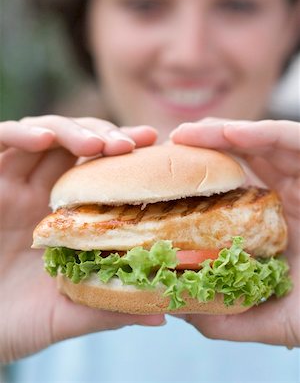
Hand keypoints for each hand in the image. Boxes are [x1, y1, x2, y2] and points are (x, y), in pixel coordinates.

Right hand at [0, 116, 163, 362]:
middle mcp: (40, 191)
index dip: (124, 154)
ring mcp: (11, 183)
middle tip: (130, 144)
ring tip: (96, 144)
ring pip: (43, 133)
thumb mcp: (65, 314)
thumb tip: (161, 312)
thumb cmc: (13, 322)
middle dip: (104, 136)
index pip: (99, 169)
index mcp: (67, 214)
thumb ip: (108, 307)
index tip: (154, 144)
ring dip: (71, 130)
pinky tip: (44, 138)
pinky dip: (21, 133)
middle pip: (75, 142)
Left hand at [170, 118, 299, 346]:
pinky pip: (290, 137)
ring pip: (256, 142)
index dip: (191, 187)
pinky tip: (227, 132)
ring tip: (183, 135)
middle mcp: (284, 193)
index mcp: (268, 222)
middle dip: (197, 153)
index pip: (225, 194)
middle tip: (162, 152)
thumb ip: (233, 318)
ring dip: (218, 134)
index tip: (155, 187)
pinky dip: (260, 131)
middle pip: (234, 161)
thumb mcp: (278, 318)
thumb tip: (183, 312)